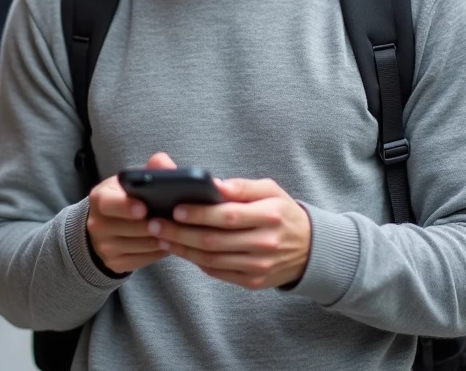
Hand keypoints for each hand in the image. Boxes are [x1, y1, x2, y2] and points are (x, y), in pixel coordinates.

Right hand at [86, 152, 175, 274]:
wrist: (102, 226)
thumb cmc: (122, 199)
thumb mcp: (128, 182)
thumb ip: (148, 171)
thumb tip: (162, 161)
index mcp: (99, 199)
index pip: (109, 204)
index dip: (126, 207)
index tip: (144, 208)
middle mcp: (97, 224)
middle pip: (130, 228)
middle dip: (155, 224)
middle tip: (177, 220)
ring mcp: (104, 247)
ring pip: (141, 245)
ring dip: (161, 238)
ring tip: (177, 230)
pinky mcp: (114, 264)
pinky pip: (143, 260)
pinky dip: (159, 251)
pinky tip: (168, 241)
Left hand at [148, 176, 311, 289]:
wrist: (309, 250)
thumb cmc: (283, 213)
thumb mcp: (271, 191)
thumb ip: (243, 187)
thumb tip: (214, 185)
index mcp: (270, 216)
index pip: (229, 215)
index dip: (200, 213)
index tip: (176, 208)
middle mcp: (265, 243)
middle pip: (215, 240)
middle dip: (180, 233)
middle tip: (155, 224)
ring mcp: (259, 266)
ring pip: (212, 259)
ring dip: (182, 249)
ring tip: (161, 237)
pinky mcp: (253, 281)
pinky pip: (218, 272)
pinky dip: (196, 261)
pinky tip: (181, 250)